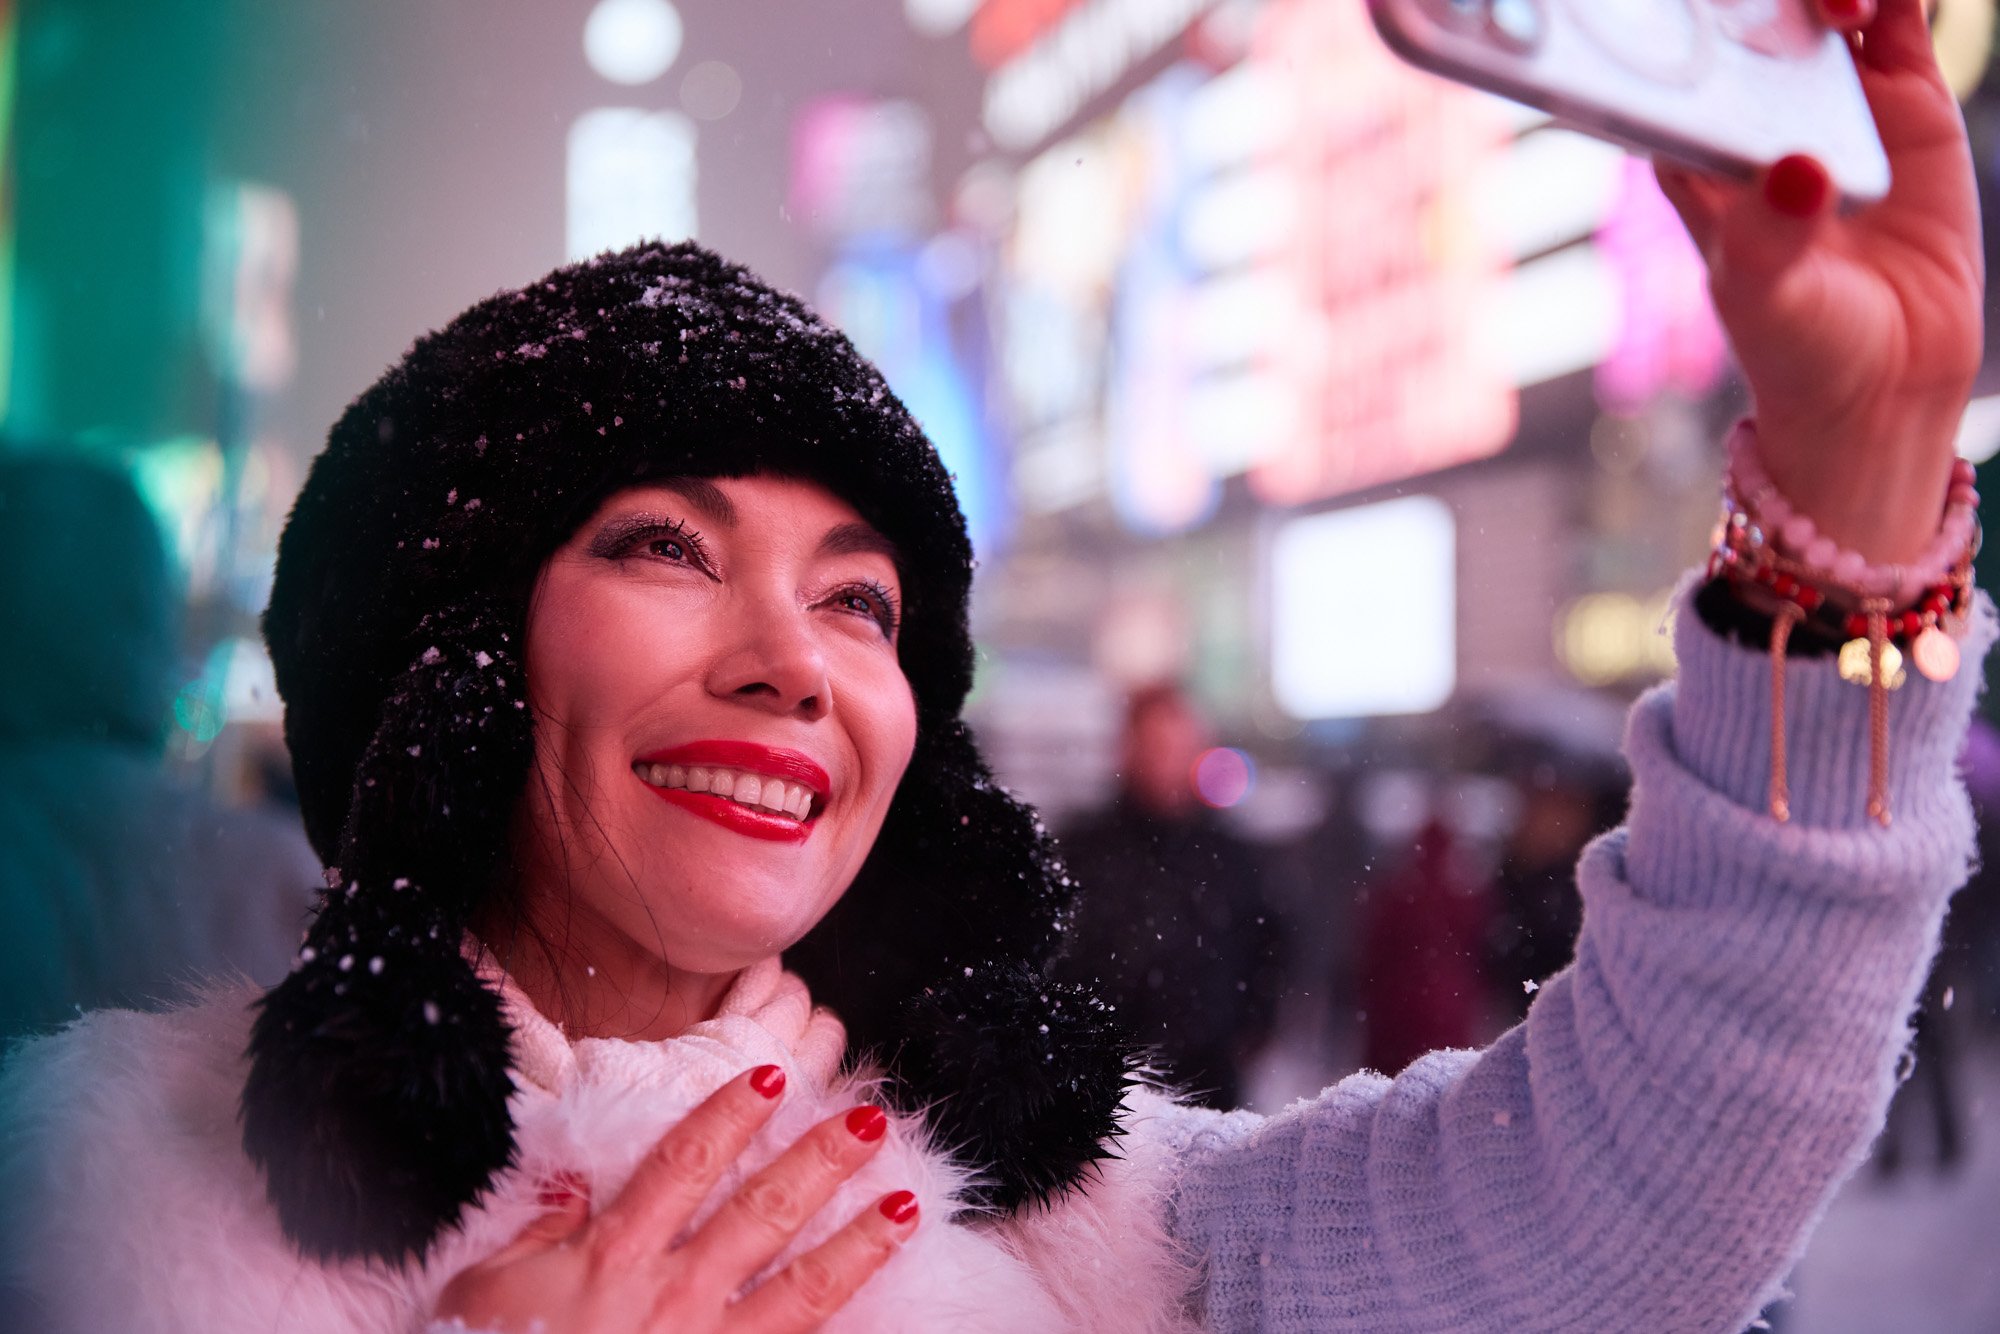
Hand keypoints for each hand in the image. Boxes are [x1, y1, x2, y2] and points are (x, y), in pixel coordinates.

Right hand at [435, 1067, 917, 1332]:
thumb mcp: (483, 1289)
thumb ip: (542, 1230)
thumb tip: (579, 1179)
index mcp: (611, 1257)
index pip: (685, 1165)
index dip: (732, 1114)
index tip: (776, 1075)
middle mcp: (670, 1297)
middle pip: (762, 1215)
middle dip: (821, 1162)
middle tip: (871, 1118)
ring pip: (800, 1291)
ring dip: (858, 1246)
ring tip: (907, 1206)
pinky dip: (837, 1332)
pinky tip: (881, 1317)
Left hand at [1656, 0, 1982, 564]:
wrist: (1882, 382)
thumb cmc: (1794, 347)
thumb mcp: (1766, 298)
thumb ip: (1772, 235)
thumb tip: (1798, 170)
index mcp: (1690, 147)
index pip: (1665, 53)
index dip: (1673, 17)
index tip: (1686, 8)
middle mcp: (1753, 109)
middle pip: (1741, 12)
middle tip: (1785, 0)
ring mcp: (1826, 97)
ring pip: (1816, 5)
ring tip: (1843, 7)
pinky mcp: (1902, 97)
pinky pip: (1899, 20)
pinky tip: (1884, 1)